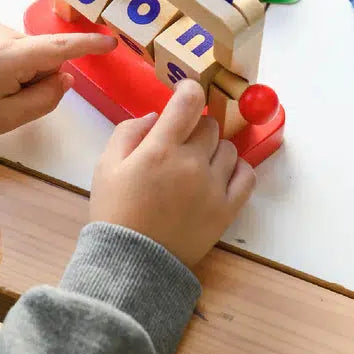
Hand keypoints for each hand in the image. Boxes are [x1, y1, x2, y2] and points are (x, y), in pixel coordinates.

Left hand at [0, 21, 115, 140]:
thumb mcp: (8, 117)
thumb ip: (46, 98)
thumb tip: (66, 77)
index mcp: (9, 57)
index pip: (60, 47)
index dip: (88, 46)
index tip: (112, 42)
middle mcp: (1, 33)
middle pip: (44, 52)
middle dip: (39, 73)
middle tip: (12, 97)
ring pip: (28, 48)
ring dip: (23, 67)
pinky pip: (12, 43)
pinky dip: (10, 59)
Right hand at [90, 79, 255, 267]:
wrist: (132, 264)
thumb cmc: (116, 211)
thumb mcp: (106, 165)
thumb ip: (129, 131)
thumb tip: (158, 116)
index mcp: (160, 148)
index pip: (189, 101)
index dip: (189, 89)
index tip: (185, 93)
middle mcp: (191, 163)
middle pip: (210, 125)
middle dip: (196, 127)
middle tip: (181, 144)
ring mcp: (213, 187)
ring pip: (229, 148)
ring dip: (214, 150)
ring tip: (197, 166)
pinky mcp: (227, 210)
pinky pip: (247, 176)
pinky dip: (237, 170)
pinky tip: (220, 175)